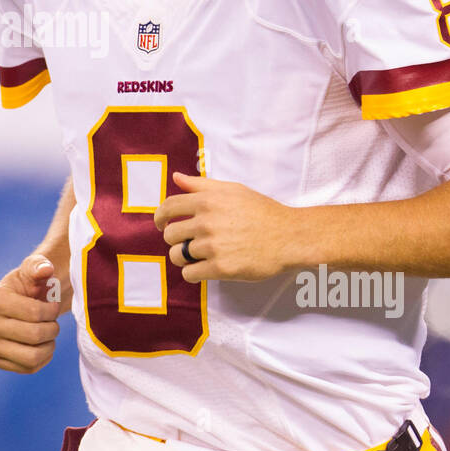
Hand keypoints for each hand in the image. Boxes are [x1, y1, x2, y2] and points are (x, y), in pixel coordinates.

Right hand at [0, 254, 62, 373]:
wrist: (23, 303)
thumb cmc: (32, 284)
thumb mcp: (35, 269)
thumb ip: (40, 266)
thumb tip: (45, 269)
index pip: (34, 313)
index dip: (52, 311)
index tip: (53, 304)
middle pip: (34, 336)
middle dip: (52, 329)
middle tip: (53, 322)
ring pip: (31, 357)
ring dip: (49, 346)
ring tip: (49, 334)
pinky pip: (29, 368)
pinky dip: (43, 358)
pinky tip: (42, 345)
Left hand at [154, 172, 312, 282]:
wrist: (289, 236)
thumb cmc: (262, 211)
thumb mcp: (233, 190)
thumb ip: (201, 185)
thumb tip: (176, 177)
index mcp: (208, 200)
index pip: (169, 207)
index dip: (160, 217)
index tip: (161, 224)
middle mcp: (207, 222)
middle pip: (170, 234)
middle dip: (175, 239)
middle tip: (187, 242)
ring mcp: (213, 246)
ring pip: (177, 255)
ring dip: (183, 257)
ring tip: (196, 256)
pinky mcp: (221, 268)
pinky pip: (189, 273)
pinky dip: (192, 272)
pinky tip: (202, 268)